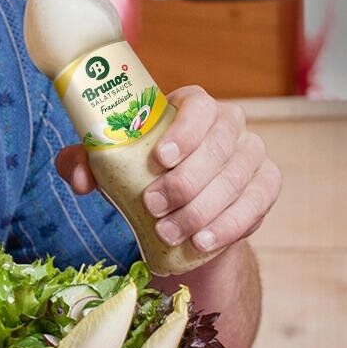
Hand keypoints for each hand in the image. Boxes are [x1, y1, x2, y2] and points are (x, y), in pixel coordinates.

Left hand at [56, 85, 280, 257]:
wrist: (186, 209)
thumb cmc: (147, 174)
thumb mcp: (114, 165)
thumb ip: (87, 163)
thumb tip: (79, 178)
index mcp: (195, 106)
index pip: (200, 106)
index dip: (185, 131)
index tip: (161, 158)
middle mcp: (231, 123)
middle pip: (217, 147)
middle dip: (185, 182)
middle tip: (153, 207)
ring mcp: (253, 153)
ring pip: (235, 179)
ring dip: (201, 210)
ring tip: (169, 232)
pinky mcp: (267, 184)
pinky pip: (256, 203)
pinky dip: (229, 225)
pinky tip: (203, 240)